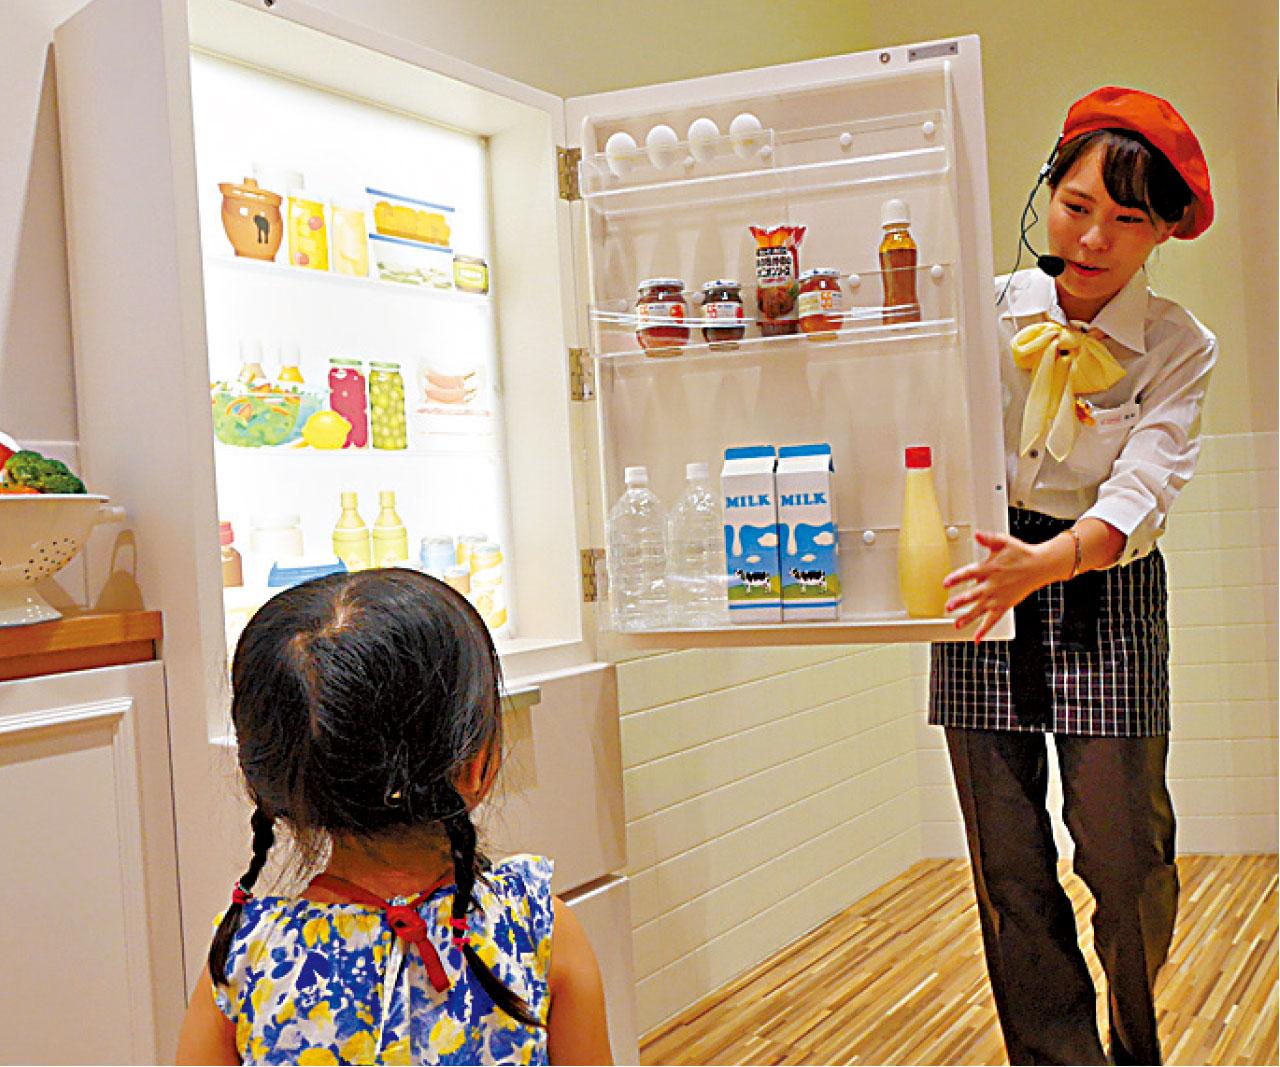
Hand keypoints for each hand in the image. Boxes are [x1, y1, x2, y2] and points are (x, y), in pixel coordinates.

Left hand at [943, 530, 1061, 642]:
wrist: (1040, 566)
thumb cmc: (1021, 553)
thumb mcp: (1004, 541)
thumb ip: (988, 538)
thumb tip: (977, 534)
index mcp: (989, 568)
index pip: (970, 573)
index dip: (957, 578)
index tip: (946, 583)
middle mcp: (992, 585)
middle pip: (974, 594)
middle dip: (960, 601)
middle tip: (948, 607)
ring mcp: (998, 597)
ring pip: (981, 610)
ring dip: (968, 617)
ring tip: (956, 625)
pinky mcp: (1005, 605)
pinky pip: (993, 620)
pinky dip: (985, 629)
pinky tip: (976, 638)